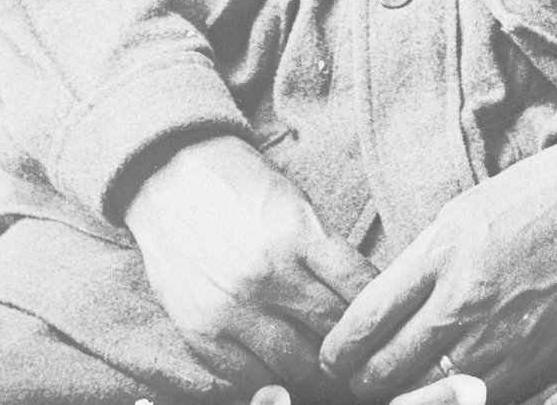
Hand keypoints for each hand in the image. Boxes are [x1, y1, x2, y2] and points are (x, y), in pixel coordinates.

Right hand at [122, 133, 377, 398]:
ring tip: (322, 359)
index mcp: (298, 235)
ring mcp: (231, 309)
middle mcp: (266, 276)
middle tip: (359, 350)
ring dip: (314, 366)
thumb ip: (326, 253)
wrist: (172, 179)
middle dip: (351, 343)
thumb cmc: (244, 188)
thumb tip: (364, 299)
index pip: (359, 289)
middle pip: (332, 332)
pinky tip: (279, 361)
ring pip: (296, 364)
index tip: (384, 319)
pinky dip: (270, 376)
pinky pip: (249, 377)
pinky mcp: (200, 333)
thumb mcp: (296, 205)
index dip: (379, 310)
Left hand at [319, 140, 556, 403]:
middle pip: (383, 373)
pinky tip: (446, 379)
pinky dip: (450, 396)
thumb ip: (412, 271)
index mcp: (441, 259)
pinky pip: (472, 399)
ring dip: (402, 392)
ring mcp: (500, 340)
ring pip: (422, 395)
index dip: (337, 351)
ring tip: (399, 380)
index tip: (335, 355)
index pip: (363, 327)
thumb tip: (370, 320)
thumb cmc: (524, 200)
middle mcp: (465, 304)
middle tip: (360, 374)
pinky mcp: (531, 364)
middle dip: (361, 379)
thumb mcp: (455, 218)